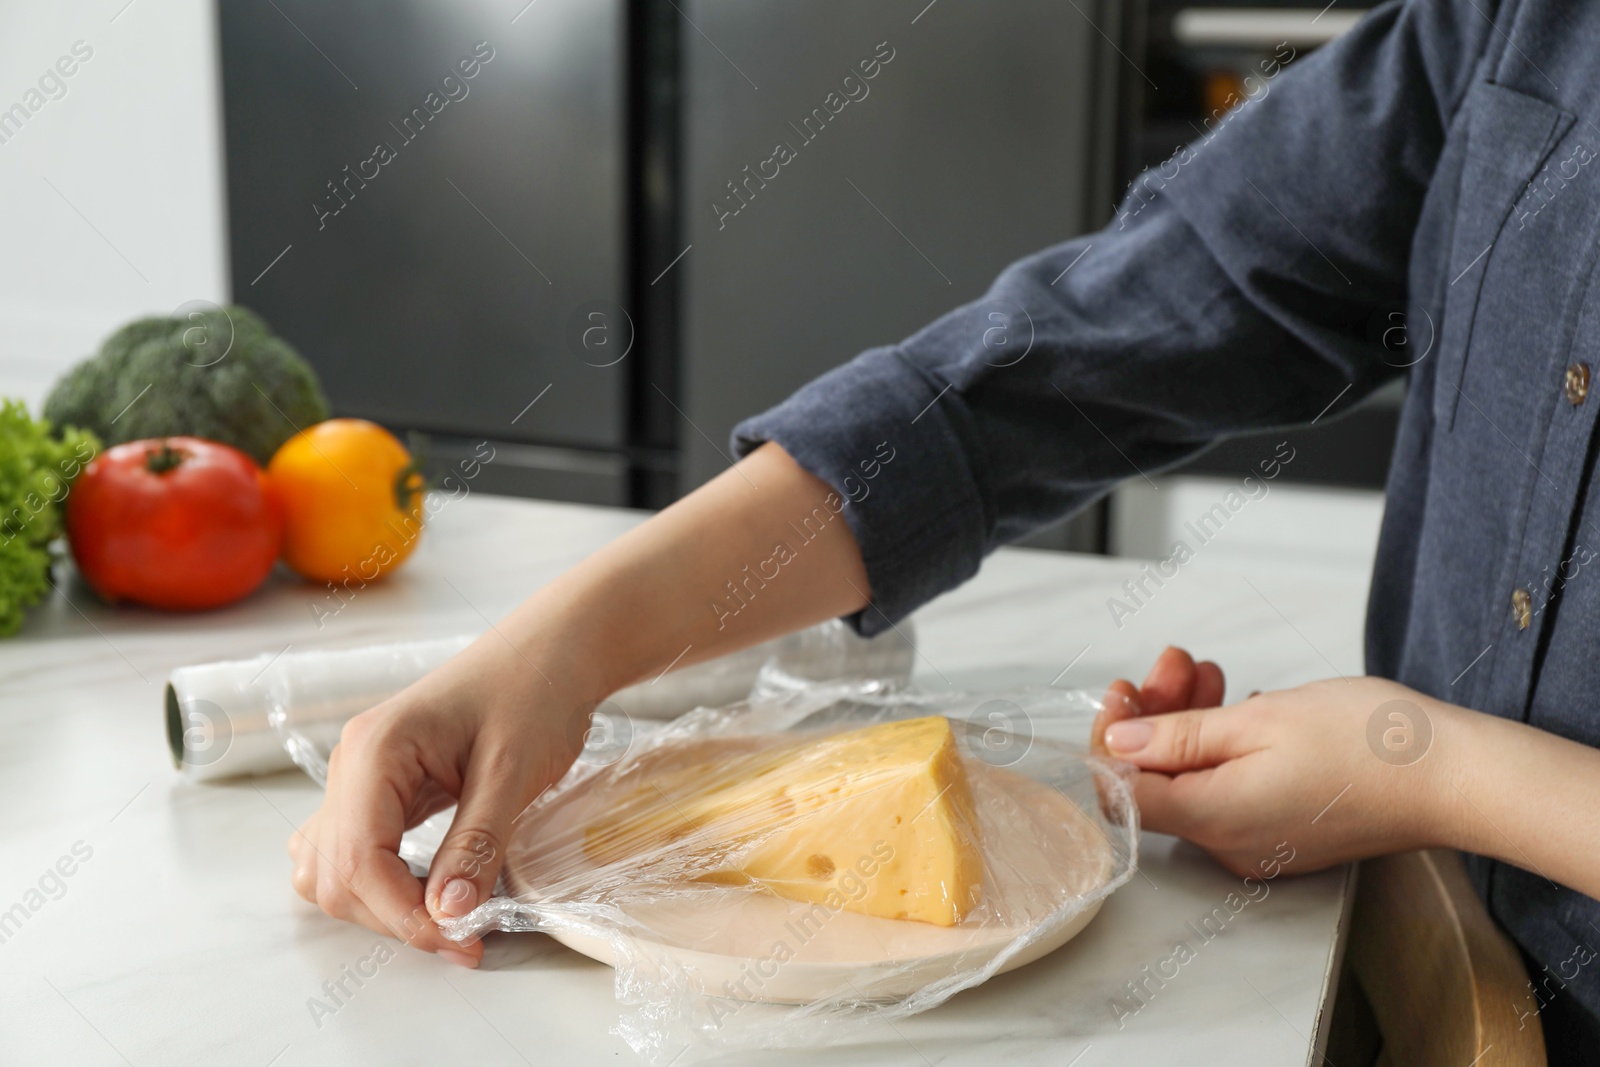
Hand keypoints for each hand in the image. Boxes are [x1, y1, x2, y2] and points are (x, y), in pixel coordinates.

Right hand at [286, 639, 587, 966]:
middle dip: (394, 916)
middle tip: (466, 937)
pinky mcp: (381, 787)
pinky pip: (354, 848)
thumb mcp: (514, 771)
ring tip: (449, 916)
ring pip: (333, 868)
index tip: (462, 940)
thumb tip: (446, 914)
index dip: (403, 915)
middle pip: (335, 874)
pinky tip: (431, 888)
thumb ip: (476, 843)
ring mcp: (361, 775)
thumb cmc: (536, 690)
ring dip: (381, 905)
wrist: (552, 650)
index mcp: (375, 750)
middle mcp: (353, 763)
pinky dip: (382, 882)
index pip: (357, 861)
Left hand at [1091, 647, 1449, 876]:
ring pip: (1196, 778)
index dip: (1112, 740)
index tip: (1124, 690)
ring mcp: (1260, 843)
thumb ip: (1180, 736)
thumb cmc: (1366, 743)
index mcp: (1213, 818)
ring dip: (1190, 721)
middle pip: (1160, 781)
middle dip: (1155, 715)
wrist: (1455, 777)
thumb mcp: (1259, 721)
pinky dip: (1224, 743)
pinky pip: (1231, 789)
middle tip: (1176, 662)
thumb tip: (1120, 743)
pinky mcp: (1287, 832)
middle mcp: (1229, 843)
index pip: (1123, 793)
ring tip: (1207, 671)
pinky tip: (1241, 704)